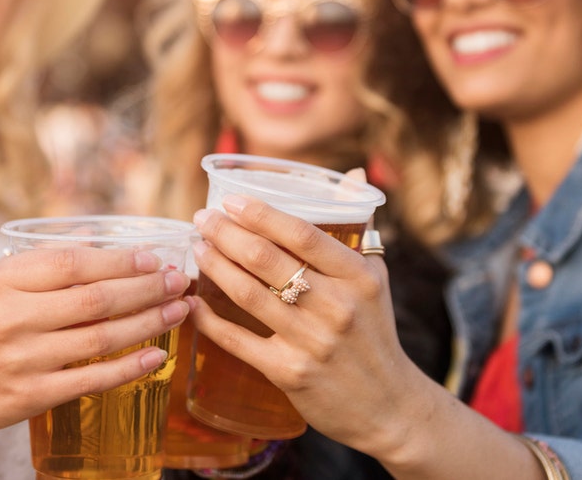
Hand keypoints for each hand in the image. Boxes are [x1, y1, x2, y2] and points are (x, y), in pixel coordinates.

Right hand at [0, 246, 189, 451]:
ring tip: (179, 311)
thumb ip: (41, 265)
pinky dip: (129, 367)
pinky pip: (92, 379)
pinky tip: (156, 357)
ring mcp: (23, 358)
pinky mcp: (30, 396)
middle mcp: (13, 316)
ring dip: (149, 323)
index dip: (120, 260)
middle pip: (96, 298)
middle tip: (180, 281)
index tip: (154, 258)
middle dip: (148, 288)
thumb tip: (97, 242)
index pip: (73, 263)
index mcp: (3, 280)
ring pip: (101, 337)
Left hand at [189, 195, 423, 456]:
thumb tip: (357, 175)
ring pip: (248, 294)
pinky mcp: (289, 373)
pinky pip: (238, 340)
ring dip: (214, 266)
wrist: (389, 406)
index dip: (260, 214)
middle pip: (266, 259)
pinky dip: (209, 320)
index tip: (230, 200)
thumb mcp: (376, 279)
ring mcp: (311, 342)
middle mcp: (336, 307)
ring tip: (197, 249)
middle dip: (225, 233)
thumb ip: (360, 227)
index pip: (302, 234)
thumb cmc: (375, 333)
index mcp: (358, 277)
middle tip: (202, 219)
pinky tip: (192, 302)